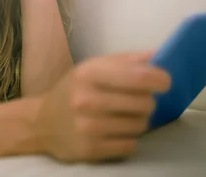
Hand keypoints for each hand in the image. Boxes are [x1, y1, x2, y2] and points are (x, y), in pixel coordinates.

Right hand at [33, 51, 170, 162]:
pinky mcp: (90, 149)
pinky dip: (128, 139)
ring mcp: (88, 127)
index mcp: (89, 73)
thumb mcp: (93, 67)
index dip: (160, 79)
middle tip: (134, 101)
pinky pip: (131, 145)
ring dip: (138, 121)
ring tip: (122, 116)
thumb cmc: (74, 90)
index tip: (164, 82)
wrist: (42, 122)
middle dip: (146, 102)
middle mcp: (87, 100)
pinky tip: (114, 132)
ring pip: (141, 125)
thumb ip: (126, 61)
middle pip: (145, 103)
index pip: (139, 77)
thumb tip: (159, 56)